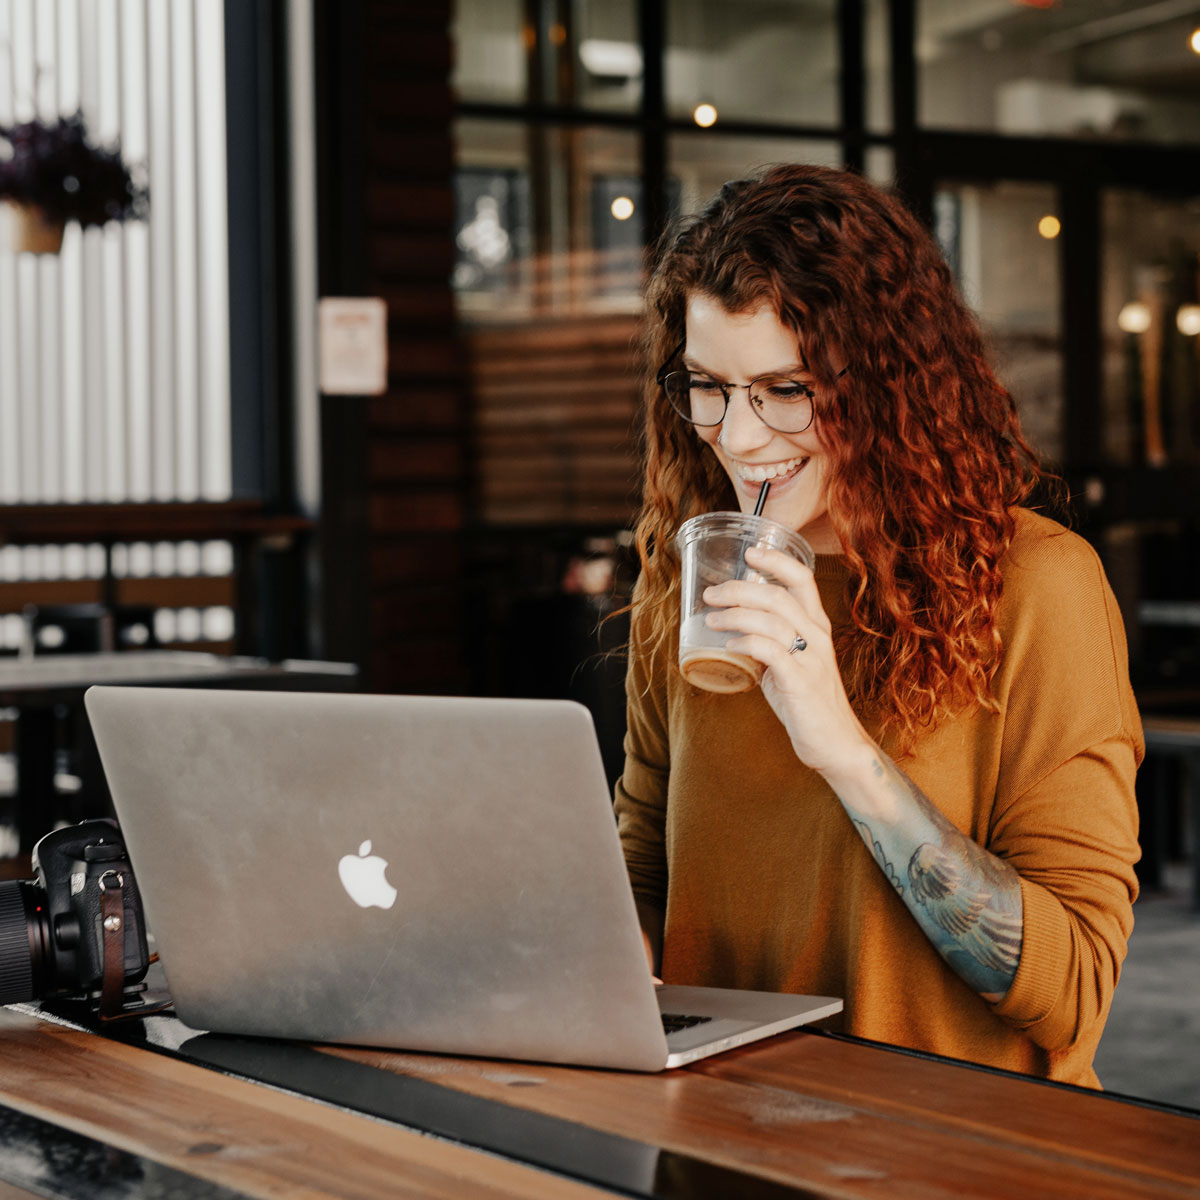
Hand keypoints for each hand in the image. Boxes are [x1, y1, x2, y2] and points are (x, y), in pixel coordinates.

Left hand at [702, 545, 872, 775]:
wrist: (835, 742)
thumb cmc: (808, 701)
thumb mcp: (792, 662)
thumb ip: (771, 642)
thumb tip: (735, 627)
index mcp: (817, 626)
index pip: (803, 579)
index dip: (776, 560)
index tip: (750, 551)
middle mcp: (817, 636)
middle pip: (778, 595)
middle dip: (738, 589)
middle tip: (711, 594)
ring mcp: (811, 658)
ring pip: (771, 620)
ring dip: (735, 615)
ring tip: (711, 619)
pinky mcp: (800, 682)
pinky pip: (771, 652)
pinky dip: (746, 642)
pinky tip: (728, 645)